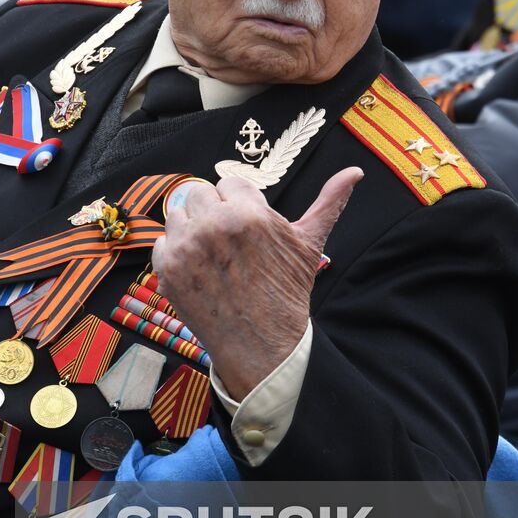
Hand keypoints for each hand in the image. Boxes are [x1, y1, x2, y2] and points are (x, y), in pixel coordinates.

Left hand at [152, 167, 362, 400]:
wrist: (263, 346)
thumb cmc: (287, 292)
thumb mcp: (309, 244)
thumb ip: (328, 201)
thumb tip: (355, 171)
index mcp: (247, 214)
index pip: (228, 183)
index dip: (239, 205)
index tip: (247, 229)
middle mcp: (213, 226)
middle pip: (198, 193)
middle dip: (213, 212)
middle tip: (229, 243)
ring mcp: (186, 248)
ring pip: (178, 214)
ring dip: (191, 229)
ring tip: (214, 256)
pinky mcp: (167, 270)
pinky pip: (162, 242)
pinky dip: (175, 254)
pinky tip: (198, 270)